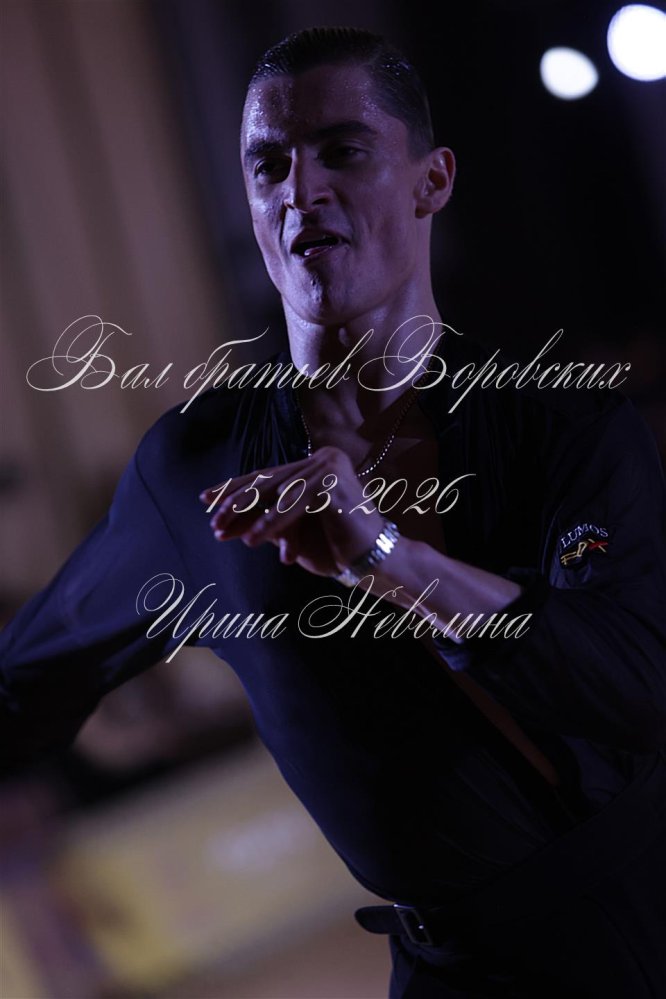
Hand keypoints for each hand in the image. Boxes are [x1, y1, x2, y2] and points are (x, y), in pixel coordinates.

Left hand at [199, 446, 385, 577]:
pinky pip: (293, 506)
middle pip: (269, 481)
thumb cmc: (336, 549)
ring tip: (223, 531)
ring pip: (277, 493)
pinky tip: (253, 539)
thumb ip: (264, 519)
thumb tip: (224, 517)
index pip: (268, 476)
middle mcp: (323, 459)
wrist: (376, 561)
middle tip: (211, 518)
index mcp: (316, 464)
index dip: (235, 488)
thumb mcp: (292, 532)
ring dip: (247, 514)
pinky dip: (270, 523)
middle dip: (235, 501)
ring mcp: (329, 467)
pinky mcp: (332, 483)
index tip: (205, 499)